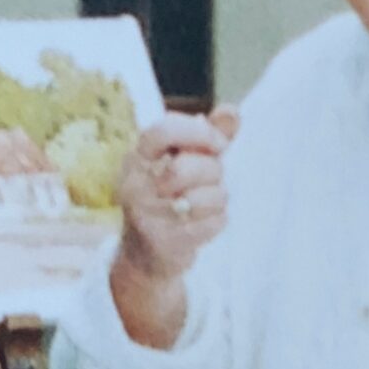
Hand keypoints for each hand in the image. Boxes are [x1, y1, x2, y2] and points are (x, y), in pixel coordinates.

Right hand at [116, 108, 239, 285]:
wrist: (145, 257)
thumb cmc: (169, 199)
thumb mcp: (181, 162)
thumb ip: (206, 136)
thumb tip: (233, 112)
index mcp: (137, 158)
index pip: (162, 132)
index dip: (198, 133)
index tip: (219, 143)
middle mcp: (135, 185)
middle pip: (185, 168)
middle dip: (212, 171)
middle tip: (212, 179)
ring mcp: (147, 216)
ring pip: (205, 197)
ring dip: (218, 198)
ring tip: (208, 203)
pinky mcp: (166, 243)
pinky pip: (213, 223)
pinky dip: (218, 220)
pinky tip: (205, 223)